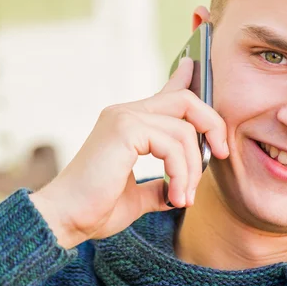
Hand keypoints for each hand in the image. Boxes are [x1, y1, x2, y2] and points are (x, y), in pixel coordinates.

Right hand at [29, 58, 227, 248]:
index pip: (166, 93)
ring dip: (194, 168)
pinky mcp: (125, 129)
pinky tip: (177, 196)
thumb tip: (178, 191)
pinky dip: (182, 172)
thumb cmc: (96, 209)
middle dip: (212, 124)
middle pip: (186, 101)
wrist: (65, 220)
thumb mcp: (139, 195)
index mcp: (129, 123)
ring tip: (186, 198)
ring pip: (185, 130)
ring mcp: (125, 117)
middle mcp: (126, 113)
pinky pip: (173, 144)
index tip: (194, 65)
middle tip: (221, 154)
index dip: (184, 77)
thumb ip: (160, 185)